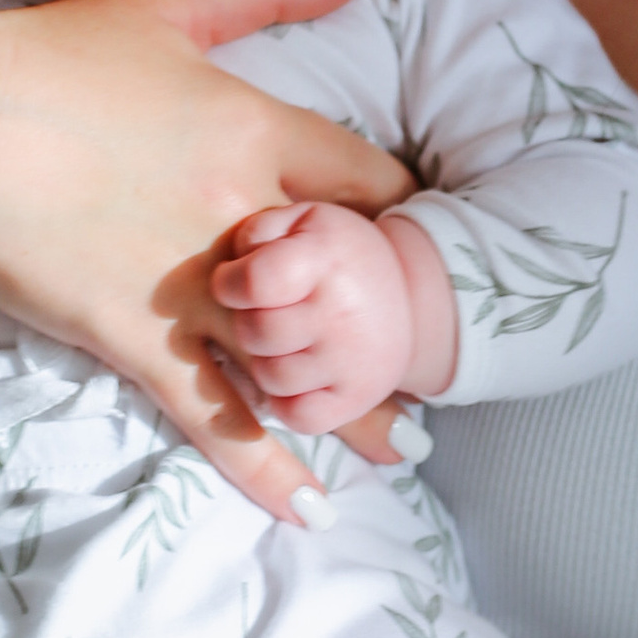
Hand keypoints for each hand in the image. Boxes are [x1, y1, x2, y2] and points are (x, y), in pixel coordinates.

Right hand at [0, 0, 413, 519]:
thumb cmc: (38, 62)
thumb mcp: (162, 10)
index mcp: (254, 126)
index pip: (371, 180)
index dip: (405, 217)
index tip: (422, 247)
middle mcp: (240, 209)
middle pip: (354, 281)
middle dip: (396, 323)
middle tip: (434, 362)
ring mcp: (191, 280)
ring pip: (299, 357)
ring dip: (355, 409)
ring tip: (399, 448)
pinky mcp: (136, 337)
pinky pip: (216, 413)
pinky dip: (264, 465)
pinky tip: (307, 505)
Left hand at [210, 201, 456, 432]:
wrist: (408, 298)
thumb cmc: (337, 257)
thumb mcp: (303, 221)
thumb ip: (259, 230)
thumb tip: (233, 265)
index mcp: (324, 258)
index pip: (255, 282)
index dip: (229, 285)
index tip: (233, 285)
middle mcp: (342, 312)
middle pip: (256, 334)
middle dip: (248, 323)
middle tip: (266, 313)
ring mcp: (352, 360)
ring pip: (270, 377)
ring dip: (266, 361)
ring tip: (285, 342)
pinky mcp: (356, 399)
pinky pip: (297, 416)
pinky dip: (287, 402)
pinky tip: (297, 375)